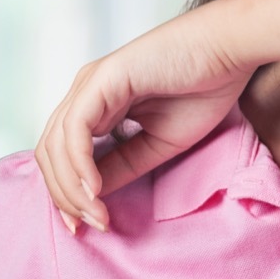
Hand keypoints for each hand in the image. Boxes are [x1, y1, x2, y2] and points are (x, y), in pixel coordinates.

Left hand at [34, 15, 253, 232]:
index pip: (61, 154)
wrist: (229, 51)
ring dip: (71, 188)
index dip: (67, 194)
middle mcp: (85, 91)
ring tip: (97, 215)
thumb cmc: (203, 87)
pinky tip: (95, 190)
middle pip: (50, 153)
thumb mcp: (158, 142)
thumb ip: (123, 164)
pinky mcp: (102, 79)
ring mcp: (90, 83)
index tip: (89, 225)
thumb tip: (91, 195)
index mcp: (96, 104)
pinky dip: (79, 165)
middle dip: (63, 196)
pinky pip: (75, 130)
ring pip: (56, 144)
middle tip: (90, 227)